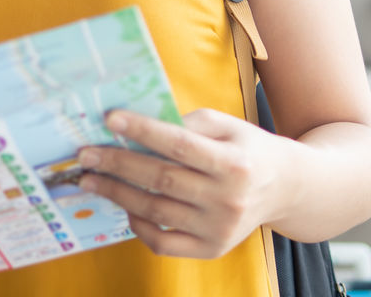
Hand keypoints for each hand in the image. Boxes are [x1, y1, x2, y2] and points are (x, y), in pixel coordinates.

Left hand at [76, 108, 290, 258]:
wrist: (284, 188)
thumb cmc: (246, 148)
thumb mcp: (227, 125)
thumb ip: (188, 123)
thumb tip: (139, 125)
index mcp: (234, 163)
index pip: (180, 145)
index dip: (143, 132)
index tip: (110, 120)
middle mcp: (228, 200)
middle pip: (161, 179)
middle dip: (117, 165)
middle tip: (85, 155)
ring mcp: (219, 230)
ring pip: (156, 211)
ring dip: (117, 193)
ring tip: (90, 179)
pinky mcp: (211, 250)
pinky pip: (163, 243)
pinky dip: (138, 225)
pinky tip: (124, 205)